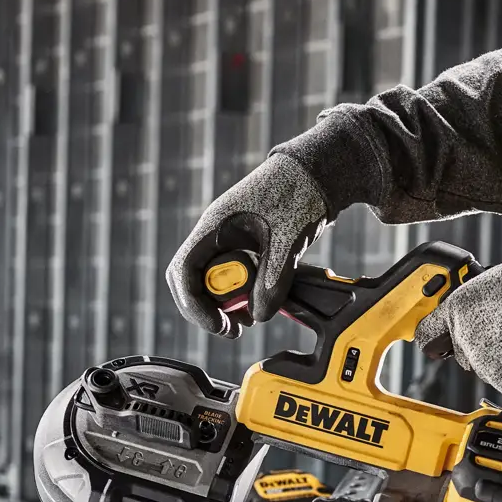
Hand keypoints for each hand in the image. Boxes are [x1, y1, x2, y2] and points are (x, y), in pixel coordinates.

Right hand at [166, 154, 330, 336]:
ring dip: (226, 304)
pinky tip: (260, 301)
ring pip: (212, 281)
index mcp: (214, 227)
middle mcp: (215, 235)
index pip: (184, 272)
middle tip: (235, 329)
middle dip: (208, 310)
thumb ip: (273, 280)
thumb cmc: (299, 194)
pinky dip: (242, 292)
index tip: (219, 325)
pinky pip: (233, 276)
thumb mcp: (288, 241)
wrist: (318, 172)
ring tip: (251, 318)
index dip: (194, 305)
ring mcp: (229, 240)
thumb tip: (258, 315)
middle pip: (193, 281)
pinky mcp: (245, 246)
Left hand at [413, 251, 501, 397]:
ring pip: (490, 370)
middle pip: (465, 353)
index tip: (436, 340)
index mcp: (460, 307)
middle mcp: (467, 339)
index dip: (435, 337)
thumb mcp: (501, 279)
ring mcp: (487, 365)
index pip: (428, 334)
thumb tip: (485, 308)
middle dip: (482, 346)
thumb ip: (482, 300)